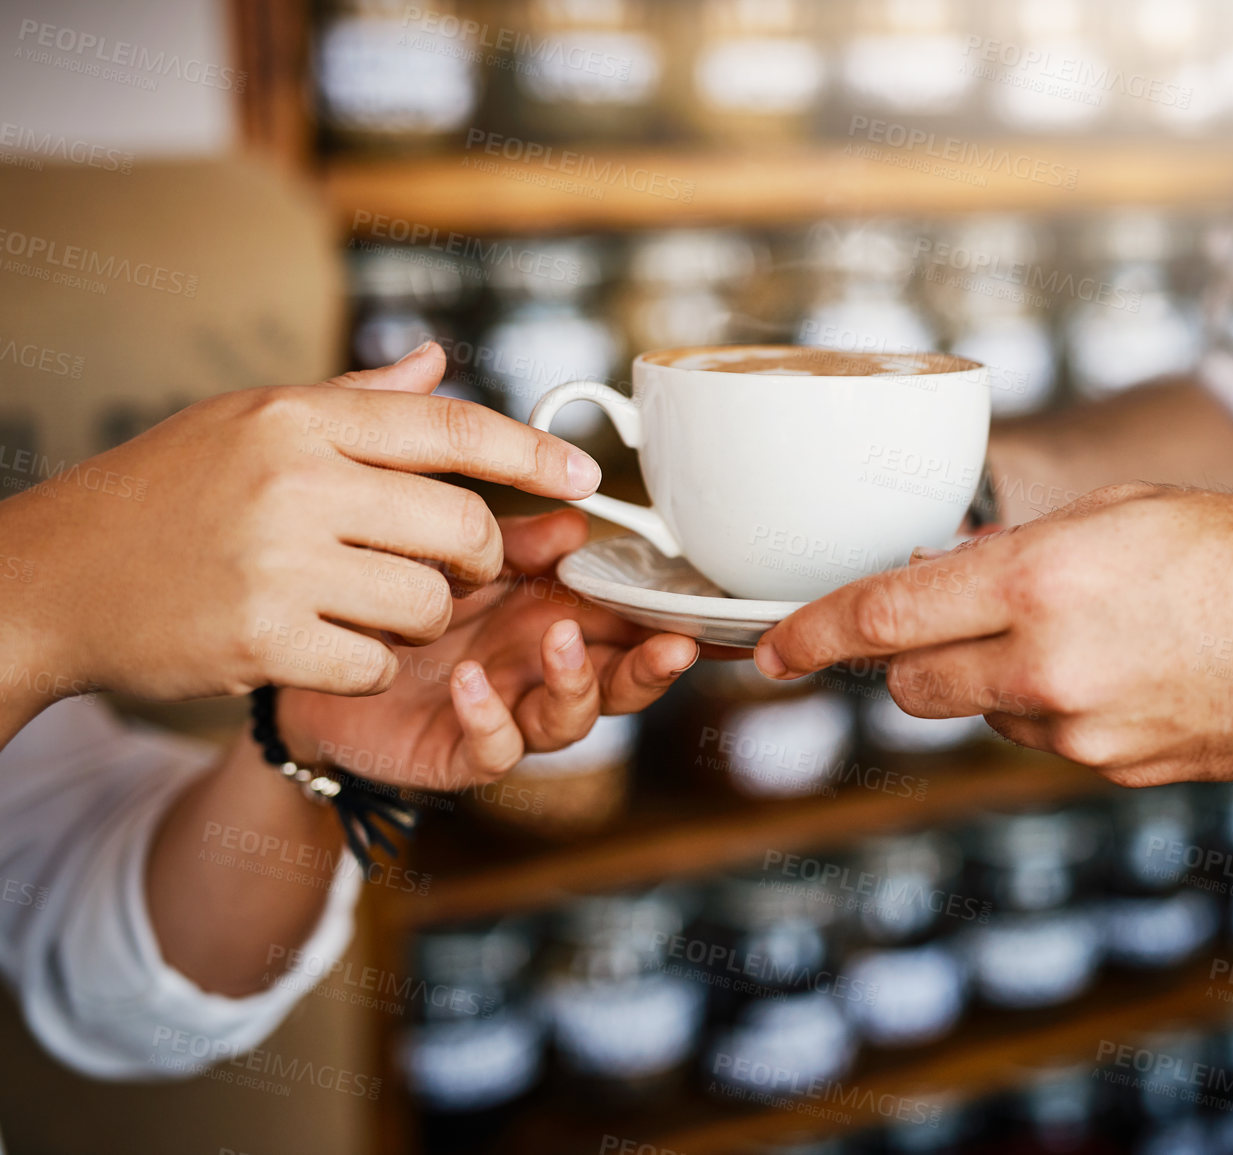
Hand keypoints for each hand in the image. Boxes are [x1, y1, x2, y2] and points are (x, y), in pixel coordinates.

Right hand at [0, 343, 602, 718]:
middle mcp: (297, 479)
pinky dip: (364, 664)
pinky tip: (322, 646)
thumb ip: (357, 402)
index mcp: (299, 417)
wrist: (54, 577)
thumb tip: (439, 363)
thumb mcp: (248, 422)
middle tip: (459, 568)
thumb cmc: (163, 494)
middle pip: (464, 526)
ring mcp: (280, 560)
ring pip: (429, 603)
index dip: (533, 453)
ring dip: (420, 618)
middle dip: (480, 559)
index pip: (452, 428)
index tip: (585, 475)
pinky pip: (374, 663)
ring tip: (368, 605)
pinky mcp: (264, 638)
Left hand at [277, 510, 698, 792]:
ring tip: (560, 642)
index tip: (718, 611)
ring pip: (570, 720)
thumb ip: (518, 545)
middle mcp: (546, 674)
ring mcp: (511, 716)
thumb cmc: (408, 604)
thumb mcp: (468, 560)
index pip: (635, 624)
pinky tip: (472, 683)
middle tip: (675, 646)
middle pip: (622, 681)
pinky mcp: (460, 753)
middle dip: (653, 667)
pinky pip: (492, 749)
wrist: (321, 651)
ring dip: (577, 684)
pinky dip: (490, 718)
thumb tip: (575, 523)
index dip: (680, 622)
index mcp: (562, 620)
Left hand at [754, 484, 1232, 785]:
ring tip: (1081, 639)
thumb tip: (936, 580)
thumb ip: (1010, 551)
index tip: (770, 652)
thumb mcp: (1109, 515)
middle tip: (950, 624)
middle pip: (912, 686)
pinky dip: (1053, 713)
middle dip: (909, 659)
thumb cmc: (1228, 548)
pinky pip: (1045, 741)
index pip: (883, 618)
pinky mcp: (1111, 770)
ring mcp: (1077, 730)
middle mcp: (1043, 664)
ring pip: (980, 715)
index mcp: (1035, 581)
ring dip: (993, 682)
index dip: (811, 637)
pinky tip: (1120, 676)